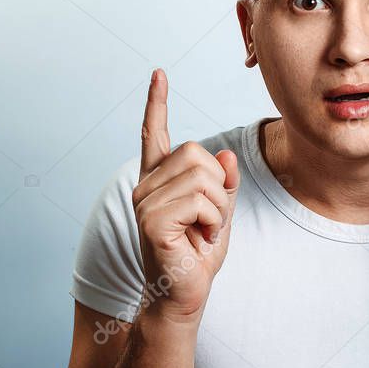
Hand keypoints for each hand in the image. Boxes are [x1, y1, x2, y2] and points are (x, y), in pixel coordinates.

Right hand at [131, 68, 239, 324]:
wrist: (185, 294)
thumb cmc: (199, 255)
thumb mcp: (221, 211)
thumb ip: (224, 182)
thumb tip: (223, 155)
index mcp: (158, 180)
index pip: (154, 134)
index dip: (157, 103)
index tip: (159, 74)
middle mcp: (146, 185)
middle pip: (198, 154)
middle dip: (219, 187)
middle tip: (208, 220)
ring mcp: (145, 201)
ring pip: (204, 177)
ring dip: (218, 208)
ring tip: (202, 232)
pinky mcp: (152, 220)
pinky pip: (201, 201)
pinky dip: (214, 221)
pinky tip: (199, 239)